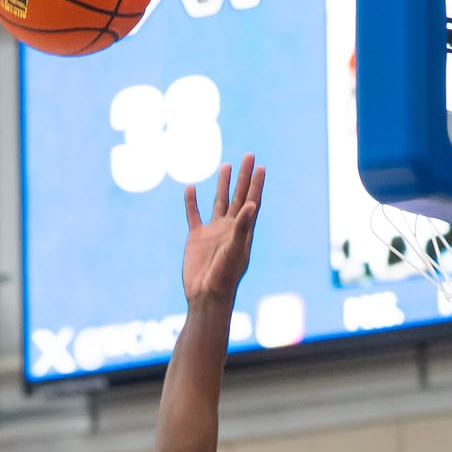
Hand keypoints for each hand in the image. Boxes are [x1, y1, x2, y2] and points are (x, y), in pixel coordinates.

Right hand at [180, 156, 263, 304]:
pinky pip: (194, 215)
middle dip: (244, 177)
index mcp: (243, 231)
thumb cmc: (224, 277)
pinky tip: (191, 188)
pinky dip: (192, 202)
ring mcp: (213, 232)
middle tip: (249, 155)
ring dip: (223, 184)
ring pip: (219, 202)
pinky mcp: (196, 238)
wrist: (206, 296)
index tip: (260, 166)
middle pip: (238, 196)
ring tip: (226, 166)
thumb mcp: (235, 251)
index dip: (257, 184)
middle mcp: (230, 228)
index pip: (252, 201)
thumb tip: (250, 204)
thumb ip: (242, 228)